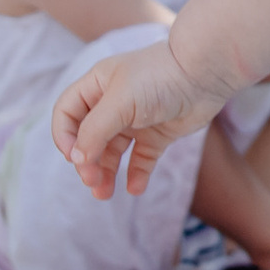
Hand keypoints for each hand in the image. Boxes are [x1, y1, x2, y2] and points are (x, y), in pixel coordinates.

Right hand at [55, 39, 217, 198]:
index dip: (64, 136)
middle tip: (91, 181)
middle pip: (88, 138)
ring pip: (112, 152)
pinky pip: (141, 159)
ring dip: (105, 173)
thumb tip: (77, 159)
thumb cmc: (159, 78)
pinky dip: (136, 175)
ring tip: (104, 194)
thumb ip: (95, 131)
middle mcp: (113, 103)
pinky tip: (135, 189)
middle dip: (86, 161)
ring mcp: (136, 120)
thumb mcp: (119, 102)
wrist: (205, 75)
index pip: (67, 113)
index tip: (73, 157)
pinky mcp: (158, 135)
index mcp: (97, 86)